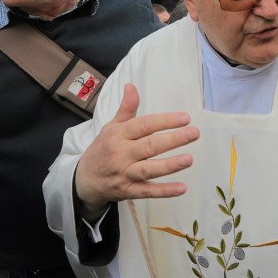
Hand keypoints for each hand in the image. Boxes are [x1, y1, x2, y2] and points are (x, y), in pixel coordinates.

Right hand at [74, 84, 199, 219]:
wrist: (83, 179)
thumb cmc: (103, 148)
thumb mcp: (111, 126)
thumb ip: (126, 108)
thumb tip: (131, 86)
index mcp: (119, 135)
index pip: (144, 125)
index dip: (164, 121)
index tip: (185, 117)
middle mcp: (121, 154)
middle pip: (149, 146)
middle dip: (173, 140)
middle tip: (194, 133)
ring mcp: (125, 174)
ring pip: (149, 170)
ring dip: (170, 165)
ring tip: (189, 159)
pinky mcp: (129, 191)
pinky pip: (148, 192)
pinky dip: (165, 191)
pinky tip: (182, 188)